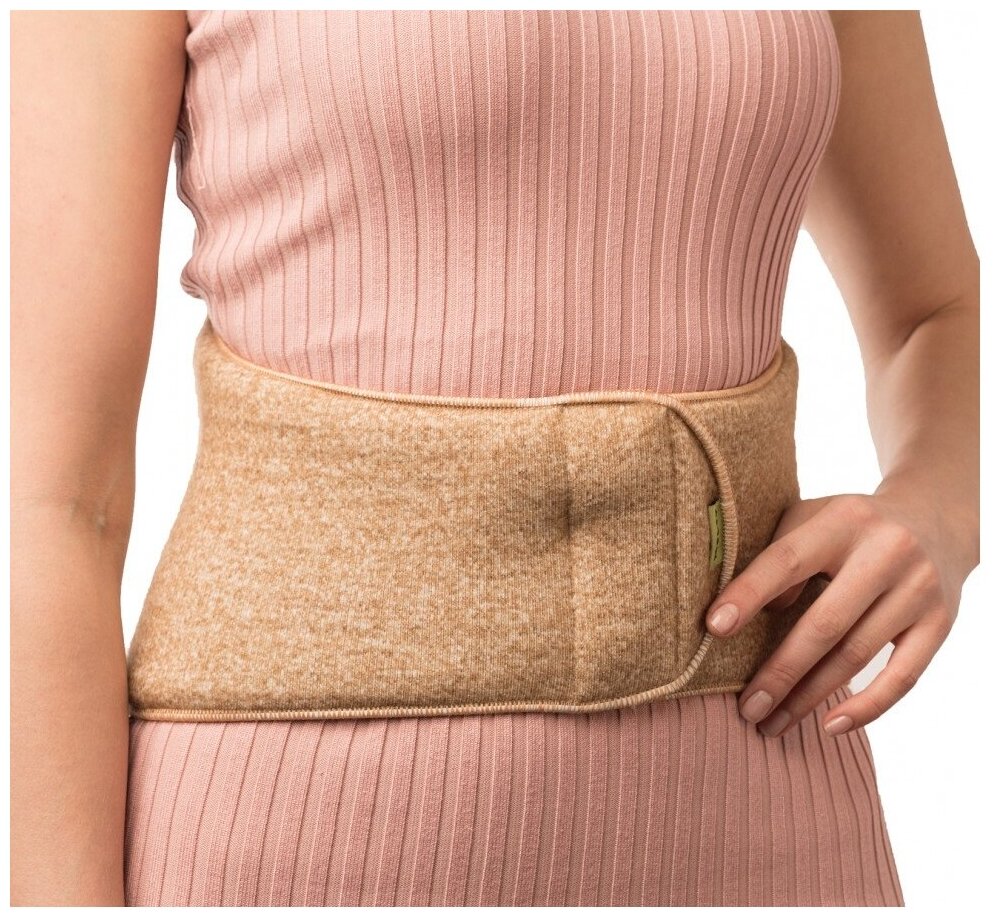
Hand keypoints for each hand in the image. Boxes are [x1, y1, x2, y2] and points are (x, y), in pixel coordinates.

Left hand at [703, 489, 971, 738]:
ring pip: (856, 656)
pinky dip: (868, 706)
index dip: (748, 594)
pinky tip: (831, 725)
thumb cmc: (849, 526)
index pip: (787, 560)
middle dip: (779, 671)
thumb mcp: (811, 519)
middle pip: (824, 623)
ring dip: (809, 697)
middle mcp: (886, 552)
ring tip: (772, 723)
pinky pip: (904, 676)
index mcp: (843, 521)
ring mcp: (918, 589)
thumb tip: (754, 611)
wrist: (933, 517)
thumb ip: (779, 553)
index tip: (713, 628)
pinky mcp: (941, 622)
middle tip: (746, 707)